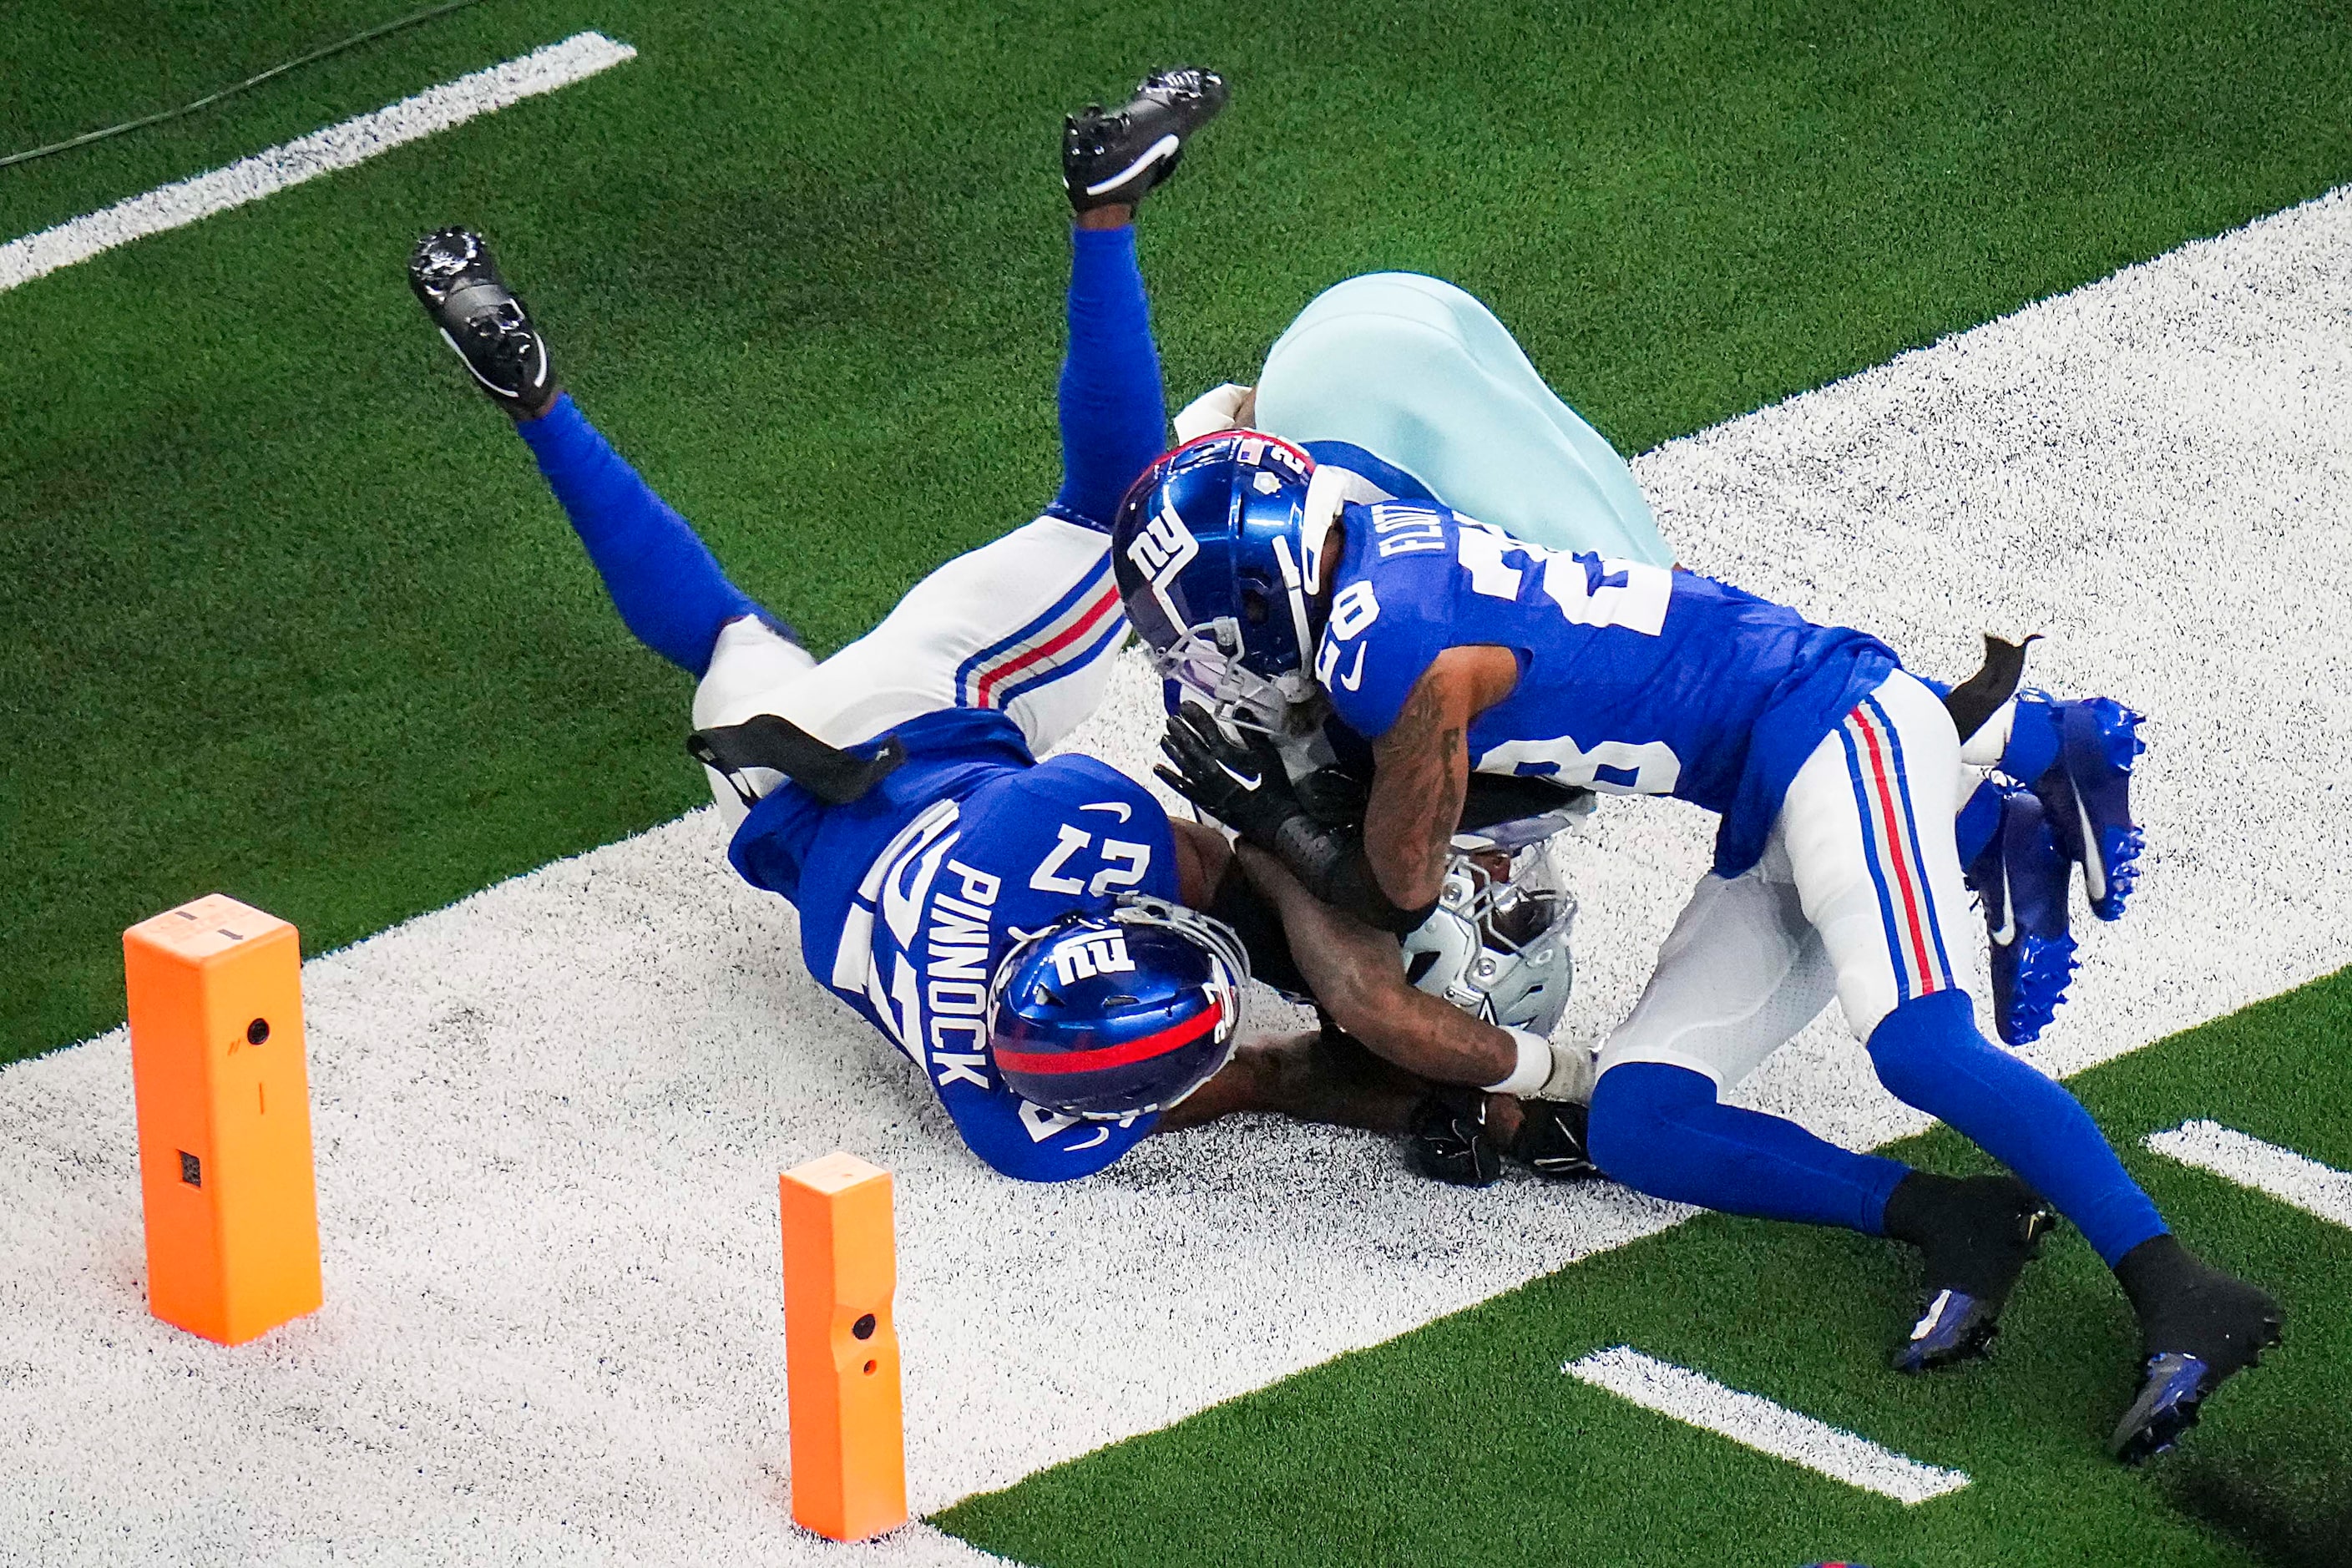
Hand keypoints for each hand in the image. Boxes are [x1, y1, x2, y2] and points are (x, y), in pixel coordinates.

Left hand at [1155, 702, 1302, 848]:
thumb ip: (1253, 734)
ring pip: (1186, 768)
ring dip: (1174, 752)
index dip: (1198, 719)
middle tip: (1172, 720)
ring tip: (1164, 737)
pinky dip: (1171, 778)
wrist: (1278, 824)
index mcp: (1232, 762)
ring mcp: (1209, 791)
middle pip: (1194, 751)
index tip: (1187, 707)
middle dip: (1182, 733)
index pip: (1211, 735)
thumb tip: (1242, 711)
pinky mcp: (1207, 804)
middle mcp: (1216, 776)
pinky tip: (1158, 768)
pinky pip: (1184, 789)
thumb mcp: (1269, 757)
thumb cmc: (1277, 791)